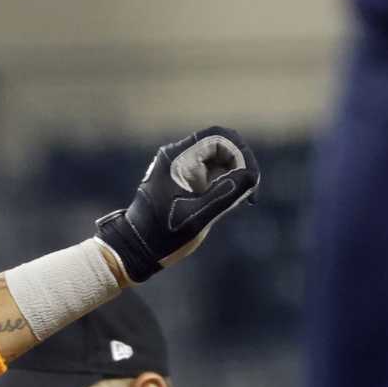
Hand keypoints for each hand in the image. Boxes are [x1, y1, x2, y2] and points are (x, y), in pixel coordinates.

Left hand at [94, 125, 260, 282]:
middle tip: (250, 191)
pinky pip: (212, 173)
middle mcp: (178, 157)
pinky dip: (225, 184)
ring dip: (235, 175)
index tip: (249, 178)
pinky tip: (229, 203)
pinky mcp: (184, 181)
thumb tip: (250, 174)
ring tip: (241, 200)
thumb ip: (227, 193)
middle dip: (241, 165)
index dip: (241, 152)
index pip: (219, 137)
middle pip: (221, 145)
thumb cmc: (163, 235)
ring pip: (219, 160)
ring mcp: (181, 168)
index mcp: (178, 158)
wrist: (136, 249)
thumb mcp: (199, 216)